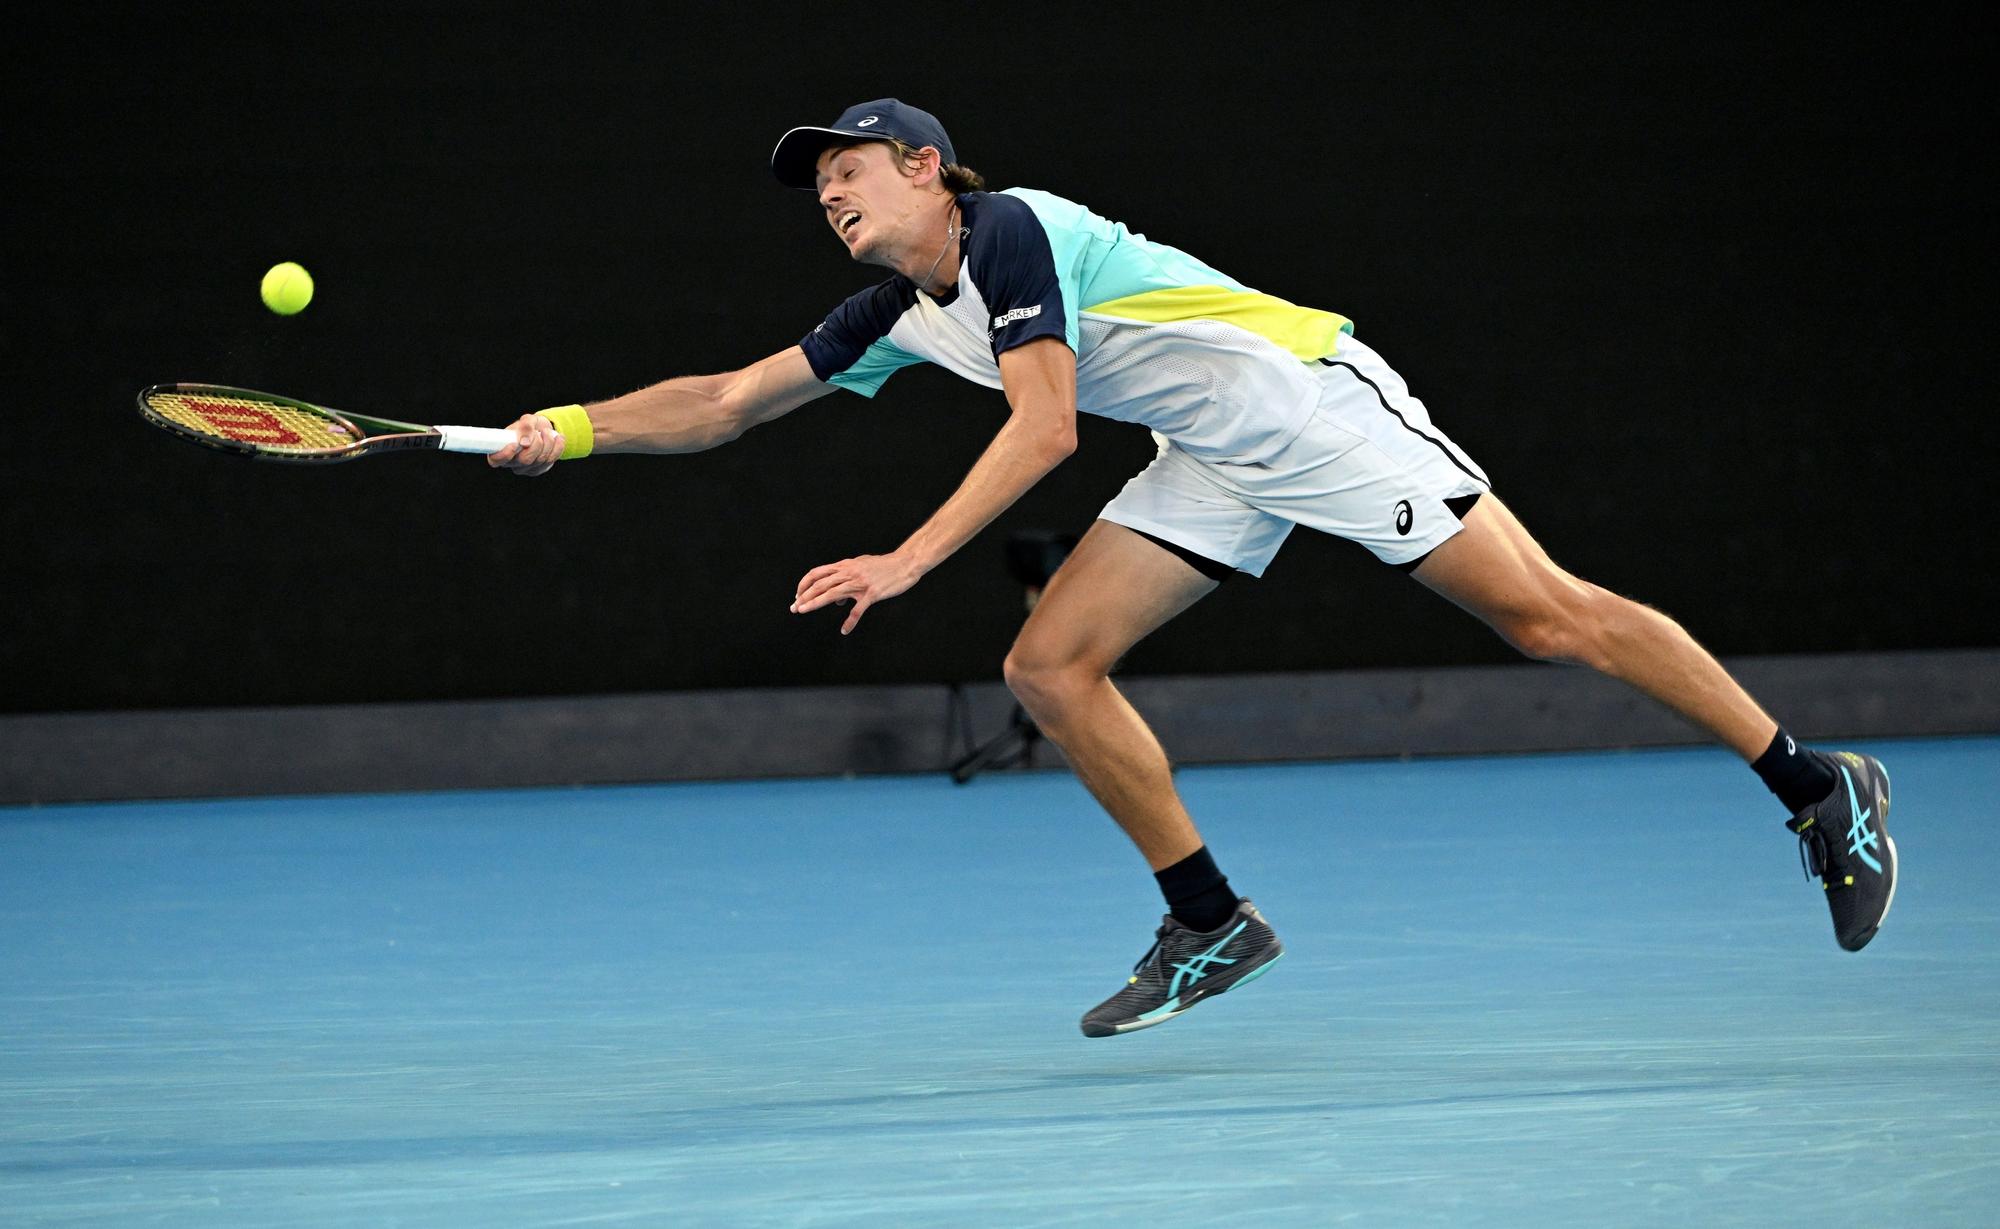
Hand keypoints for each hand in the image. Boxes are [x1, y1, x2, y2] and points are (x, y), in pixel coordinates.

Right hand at [485, 413, 564, 475]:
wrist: (543, 430)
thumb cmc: (530, 425)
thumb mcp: (528, 420)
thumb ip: (525, 426)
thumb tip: (524, 442)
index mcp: (501, 450)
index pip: (495, 460)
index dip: (504, 455)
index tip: (514, 444)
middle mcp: (512, 463)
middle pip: (524, 460)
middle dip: (536, 444)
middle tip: (538, 433)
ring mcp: (526, 468)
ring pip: (540, 460)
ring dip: (548, 443)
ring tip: (547, 432)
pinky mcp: (539, 469)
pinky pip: (550, 461)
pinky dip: (557, 447)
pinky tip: (557, 439)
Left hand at [791, 552, 923, 634]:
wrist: (905, 564)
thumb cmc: (884, 566)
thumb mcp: (862, 566)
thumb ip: (847, 578)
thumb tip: (836, 599)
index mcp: (845, 566)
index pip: (817, 573)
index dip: (804, 584)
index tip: (797, 596)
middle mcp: (850, 573)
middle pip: (820, 584)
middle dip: (804, 596)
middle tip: (794, 608)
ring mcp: (860, 584)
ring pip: (832, 594)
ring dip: (815, 603)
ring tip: (804, 611)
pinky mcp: (872, 594)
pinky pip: (858, 610)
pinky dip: (850, 621)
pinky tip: (844, 630)